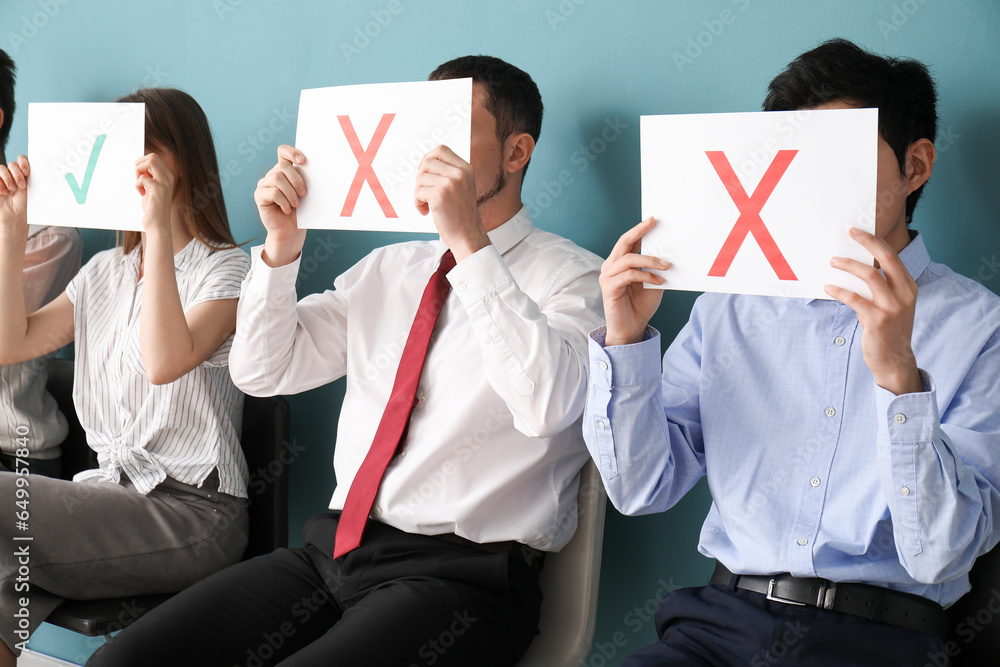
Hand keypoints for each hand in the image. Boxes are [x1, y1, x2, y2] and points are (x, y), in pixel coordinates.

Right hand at [0, 156, 29, 237]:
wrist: (15, 216)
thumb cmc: (27, 205)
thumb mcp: (34, 191)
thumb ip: (36, 180)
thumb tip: (48, 172)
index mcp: (25, 173)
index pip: (22, 159)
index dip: (24, 163)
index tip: (27, 173)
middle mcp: (14, 174)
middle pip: (13, 164)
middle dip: (17, 174)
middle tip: (22, 186)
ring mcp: (4, 178)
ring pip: (2, 168)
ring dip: (8, 178)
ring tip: (12, 190)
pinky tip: (4, 192)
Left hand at [135, 153, 174, 235]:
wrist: (158, 224)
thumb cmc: (152, 207)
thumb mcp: (151, 189)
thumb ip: (149, 177)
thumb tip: (139, 165)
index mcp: (167, 176)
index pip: (154, 158)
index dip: (142, 163)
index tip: (140, 176)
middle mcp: (168, 177)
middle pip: (152, 157)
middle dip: (140, 164)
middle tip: (138, 178)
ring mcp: (164, 183)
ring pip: (149, 162)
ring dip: (139, 171)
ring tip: (139, 183)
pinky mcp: (158, 190)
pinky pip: (143, 178)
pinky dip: (137, 184)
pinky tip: (141, 193)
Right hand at [254, 145, 307, 266]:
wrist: (291, 231)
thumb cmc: (301, 211)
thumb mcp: (305, 193)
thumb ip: (306, 180)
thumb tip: (317, 170)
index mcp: (284, 170)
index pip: (283, 152)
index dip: (292, 152)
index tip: (303, 161)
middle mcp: (272, 175)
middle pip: (283, 166)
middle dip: (296, 179)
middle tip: (304, 193)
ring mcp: (264, 185)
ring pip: (277, 178)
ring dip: (290, 192)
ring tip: (296, 204)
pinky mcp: (259, 196)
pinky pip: (272, 192)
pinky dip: (283, 201)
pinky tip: (287, 210)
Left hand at [413, 145, 488, 261]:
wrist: (468, 235)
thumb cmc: (462, 214)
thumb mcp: (463, 187)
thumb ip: (449, 173)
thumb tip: (424, 163)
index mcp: (466, 169)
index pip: (441, 150)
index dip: (428, 158)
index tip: (424, 171)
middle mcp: (459, 173)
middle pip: (427, 162)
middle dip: (420, 177)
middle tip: (424, 191)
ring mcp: (450, 184)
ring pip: (420, 178)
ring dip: (419, 192)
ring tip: (426, 203)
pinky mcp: (439, 196)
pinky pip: (418, 192)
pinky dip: (418, 203)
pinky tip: (426, 211)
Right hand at [600, 217, 669, 345]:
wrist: (631, 328)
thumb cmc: (640, 305)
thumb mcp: (653, 282)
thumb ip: (655, 268)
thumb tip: (669, 253)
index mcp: (620, 263)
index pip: (628, 242)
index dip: (639, 230)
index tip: (653, 219)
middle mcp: (611, 267)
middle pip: (623, 243)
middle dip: (638, 232)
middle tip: (653, 223)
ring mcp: (608, 277)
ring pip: (628, 259)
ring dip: (650, 260)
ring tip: (666, 266)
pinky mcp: (609, 288)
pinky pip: (629, 275)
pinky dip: (647, 276)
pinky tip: (659, 281)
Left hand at [826, 227, 921, 394]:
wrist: (895, 360)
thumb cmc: (887, 329)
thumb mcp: (891, 305)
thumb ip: (881, 287)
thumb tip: (854, 267)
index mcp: (909, 287)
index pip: (893, 257)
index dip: (875, 242)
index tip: (858, 231)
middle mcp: (904, 294)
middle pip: (887, 259)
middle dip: (868, 243)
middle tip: (850, 233)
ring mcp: (892, 308)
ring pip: (871, 276)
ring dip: (849, 266)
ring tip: (833, 262)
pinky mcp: (877, 320)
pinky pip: (855, 299)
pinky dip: (840, 291)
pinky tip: (828, 288)